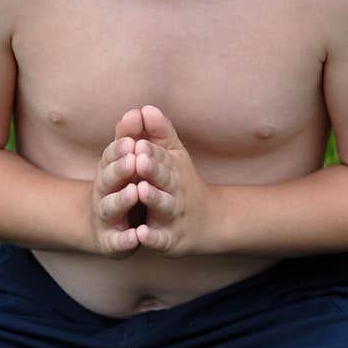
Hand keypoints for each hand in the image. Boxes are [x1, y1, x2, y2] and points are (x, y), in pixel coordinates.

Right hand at [89, 108, 145, 256]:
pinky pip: (118, 241)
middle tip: (134, 160)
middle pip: (108, 179)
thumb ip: (134, 137)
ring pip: (111, 207)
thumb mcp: (127, 162)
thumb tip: (139, 110)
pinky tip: (137, 236)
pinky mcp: (111, 242)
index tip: (132, 140)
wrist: (105, 228)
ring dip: (122, 200)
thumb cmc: (122, 187)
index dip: (120, 148)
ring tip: (135, 191)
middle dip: (120, 169)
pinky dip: (126, 239)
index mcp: (109, 171)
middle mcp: (104, 192)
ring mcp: (106, 217)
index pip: (112, 156)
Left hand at [128, 104, 212, 255]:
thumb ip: (159, 133)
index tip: (137, 142)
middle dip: (152, 169)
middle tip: (139, 160)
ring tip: (140, 191)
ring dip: (153, 198)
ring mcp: (173, 215)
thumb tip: (145, 107)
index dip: (149, 151)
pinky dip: (152, 237)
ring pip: (163, 205)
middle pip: (163, 178)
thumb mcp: (174, 157)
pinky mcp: (169, 239)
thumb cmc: (183, 183)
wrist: (210, 223)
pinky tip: (141, 233)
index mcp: (172, 169)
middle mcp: (175, 190)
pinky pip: (161, 238)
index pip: (160, 157)